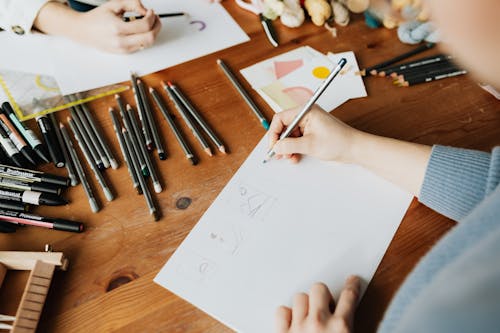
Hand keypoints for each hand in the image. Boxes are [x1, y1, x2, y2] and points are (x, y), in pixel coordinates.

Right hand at [35, 0, 161, 53]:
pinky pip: (141, 47)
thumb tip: (145, 10)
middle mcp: (121, 41)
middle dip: (157, 26)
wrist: (83, 31)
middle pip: (150, 38)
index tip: (151, 11)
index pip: (144, 25)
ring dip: (153, 33)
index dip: (152, 17)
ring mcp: (123, 49)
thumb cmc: (97, 18)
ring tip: (149, 23)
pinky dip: (145, 38)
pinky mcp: (124, 53)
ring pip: (148, 44)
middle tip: (155, 18)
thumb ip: (132, 4)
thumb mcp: (113, 5)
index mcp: (117, 28)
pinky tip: (142, 30)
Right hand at [268, 106, 359, 162]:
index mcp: (306, 111)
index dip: (274, 133)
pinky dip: (294, 149)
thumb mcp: (310, 145)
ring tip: (289, 157)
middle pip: (284, 127)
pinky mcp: (311, 133)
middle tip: (280, 154)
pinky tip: (295, 156)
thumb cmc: (339, 141)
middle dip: (281, 142)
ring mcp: (309, 124)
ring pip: (289, 135)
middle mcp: (306, 116)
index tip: (273, 146)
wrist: (355, 149)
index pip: (281, 118)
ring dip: (287, 147)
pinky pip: (297, 140)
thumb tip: (276, 146)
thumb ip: (290, 145)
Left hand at [275, 276, 359, 332]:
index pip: (349, 297)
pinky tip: (292, 321)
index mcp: (341, 328)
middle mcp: (319, 323)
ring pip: (299, 298)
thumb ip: (347, 327)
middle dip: (322, 295)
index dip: (351, 286)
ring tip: (308, 317)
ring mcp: (299, 327)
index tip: (351, 281)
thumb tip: (347, 318)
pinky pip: (281, 311)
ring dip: (304, 306)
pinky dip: (286, 315)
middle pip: (319, 289)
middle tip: (324, 306)